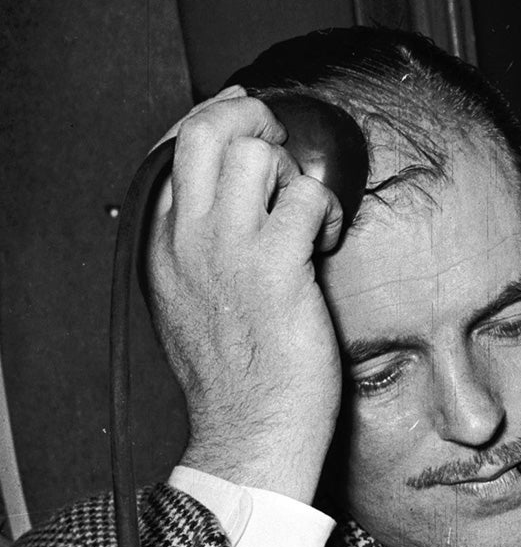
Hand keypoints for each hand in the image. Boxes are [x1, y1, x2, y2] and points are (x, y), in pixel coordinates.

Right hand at [145, 91, 348, 502]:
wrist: (250, 431)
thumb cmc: (238, 374)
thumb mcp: (195, 302)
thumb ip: (203, 250)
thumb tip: (235, 206)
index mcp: (164, 247)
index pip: (175, 151)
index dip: (217, 121)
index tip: (249, 116)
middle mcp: (187, 240)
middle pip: (205, 131)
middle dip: (250, 115)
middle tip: (284, 138)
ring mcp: (227, 251)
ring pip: (257, 152)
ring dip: (295, 166)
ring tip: (307, 207)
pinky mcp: (275, 267)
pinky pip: (309, 196)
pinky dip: (331, 208)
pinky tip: (330, 239)